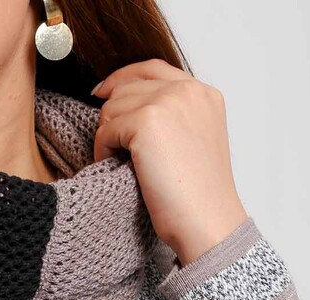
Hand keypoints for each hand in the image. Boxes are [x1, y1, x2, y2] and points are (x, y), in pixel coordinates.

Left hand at [92, 60, 248, 265]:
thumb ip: (172, 117)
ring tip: (121, 164)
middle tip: (112, 149)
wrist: (207, 222)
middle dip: (113, 118)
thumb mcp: (194, 142)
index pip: (152, 68)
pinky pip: (106, 129)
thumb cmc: (198, 197)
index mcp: (203, 93)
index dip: (122, 78)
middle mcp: (188, 90)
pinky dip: (103, 151)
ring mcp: (168, 102)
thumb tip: (126, 107)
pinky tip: (118, 169)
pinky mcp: (146, 121)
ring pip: (112, 107)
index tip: (102, 94)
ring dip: (108, 136)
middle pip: (126, 87)